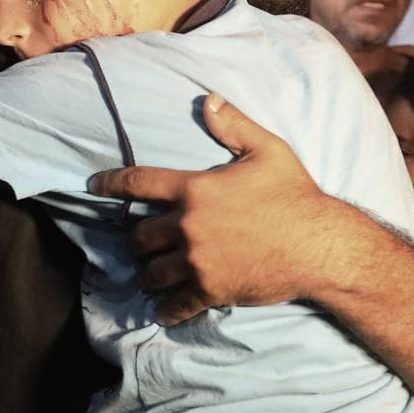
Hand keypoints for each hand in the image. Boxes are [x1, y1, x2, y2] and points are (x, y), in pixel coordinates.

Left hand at [91, 94, 338, 324]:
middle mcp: (188, 225)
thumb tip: (208, 100)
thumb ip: (233, 126)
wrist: (319, 246)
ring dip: (149, 273)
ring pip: (152, 271)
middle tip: (140, 242)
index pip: (139, 183)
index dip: (111, 183)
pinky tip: (164, 311)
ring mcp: (197, 260)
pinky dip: (168, 309)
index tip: (94, 186)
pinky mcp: (211, 290)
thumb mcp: (268, 150)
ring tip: (152, 274)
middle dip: (136, 239)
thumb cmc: (295, 195)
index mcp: (195, 188)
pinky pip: (177, 304)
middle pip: (139, 235)